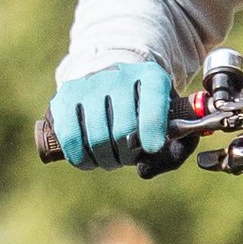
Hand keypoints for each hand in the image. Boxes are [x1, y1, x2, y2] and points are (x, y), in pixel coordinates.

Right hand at [48, 60, 176, 169]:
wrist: (111, 84)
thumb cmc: (145, 113)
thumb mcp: (170, 123)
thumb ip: (176, 149)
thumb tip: (144, 169)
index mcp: (151, 76)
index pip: (153, 99)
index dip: (153, 127)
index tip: (152, 147)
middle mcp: (119, 74)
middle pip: (123, 129)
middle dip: (128, 155)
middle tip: (128, 158)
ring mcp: (90, 82)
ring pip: (96, 137)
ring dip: (106, 159)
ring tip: (110, 159)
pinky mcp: (66, 95)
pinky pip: (70, 136)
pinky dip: (80, 157)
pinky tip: (88, 160)